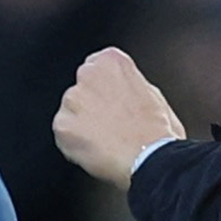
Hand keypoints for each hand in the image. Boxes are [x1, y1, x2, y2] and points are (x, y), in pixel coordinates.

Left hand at [53, 48, 185, 189]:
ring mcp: (72, 100)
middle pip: (81, 90)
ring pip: (70, 113)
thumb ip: (129, 85)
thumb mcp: (154, 95)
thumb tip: (121, 91)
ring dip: (82, 126)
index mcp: (111, 61)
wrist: (151, 159)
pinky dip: (75, 145)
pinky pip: (63, 135)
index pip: (95, 66)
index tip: (111, 102)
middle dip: (90, 106)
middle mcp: (88, 74)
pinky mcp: (62, 125)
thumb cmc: (158, 132)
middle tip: (110, 126)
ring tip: (105, 142)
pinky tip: (96, 152)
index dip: (104, 89)